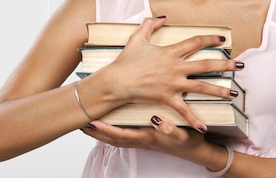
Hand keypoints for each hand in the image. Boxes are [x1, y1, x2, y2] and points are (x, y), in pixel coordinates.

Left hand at [82, 115, 205, 159]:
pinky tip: (105, 126)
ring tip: (85, 124)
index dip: (105, 130)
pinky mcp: (144, 139)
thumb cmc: (189, 141)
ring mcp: (141, 141)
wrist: (197, 152)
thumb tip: (157, 122)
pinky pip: (122, 137)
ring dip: (100, 134)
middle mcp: (141, 141)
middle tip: (79, 123)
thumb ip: (171, 129)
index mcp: (147, 138)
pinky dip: (110, 133)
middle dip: (96, 133)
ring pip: (115, 139)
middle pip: (113, 139)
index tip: (92, 122)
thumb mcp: (183, 134)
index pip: (121, 135)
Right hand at [103, 16, 242, 132]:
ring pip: (201, 87)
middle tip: (240, 65)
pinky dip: (194, 119)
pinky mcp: (167, 98)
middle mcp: (175, 67)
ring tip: (234, 93)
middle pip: (206, 65)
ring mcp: (172, 84)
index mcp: (169, 52)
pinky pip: (183, 110)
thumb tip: (163, 16)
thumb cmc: (126, 61)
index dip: (210, 39)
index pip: (195, 42)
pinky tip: (204, 127)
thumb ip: (150, 24)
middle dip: (225, 65)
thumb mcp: (137, 38)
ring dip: (219, 90)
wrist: (116, 81)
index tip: (222, 40)